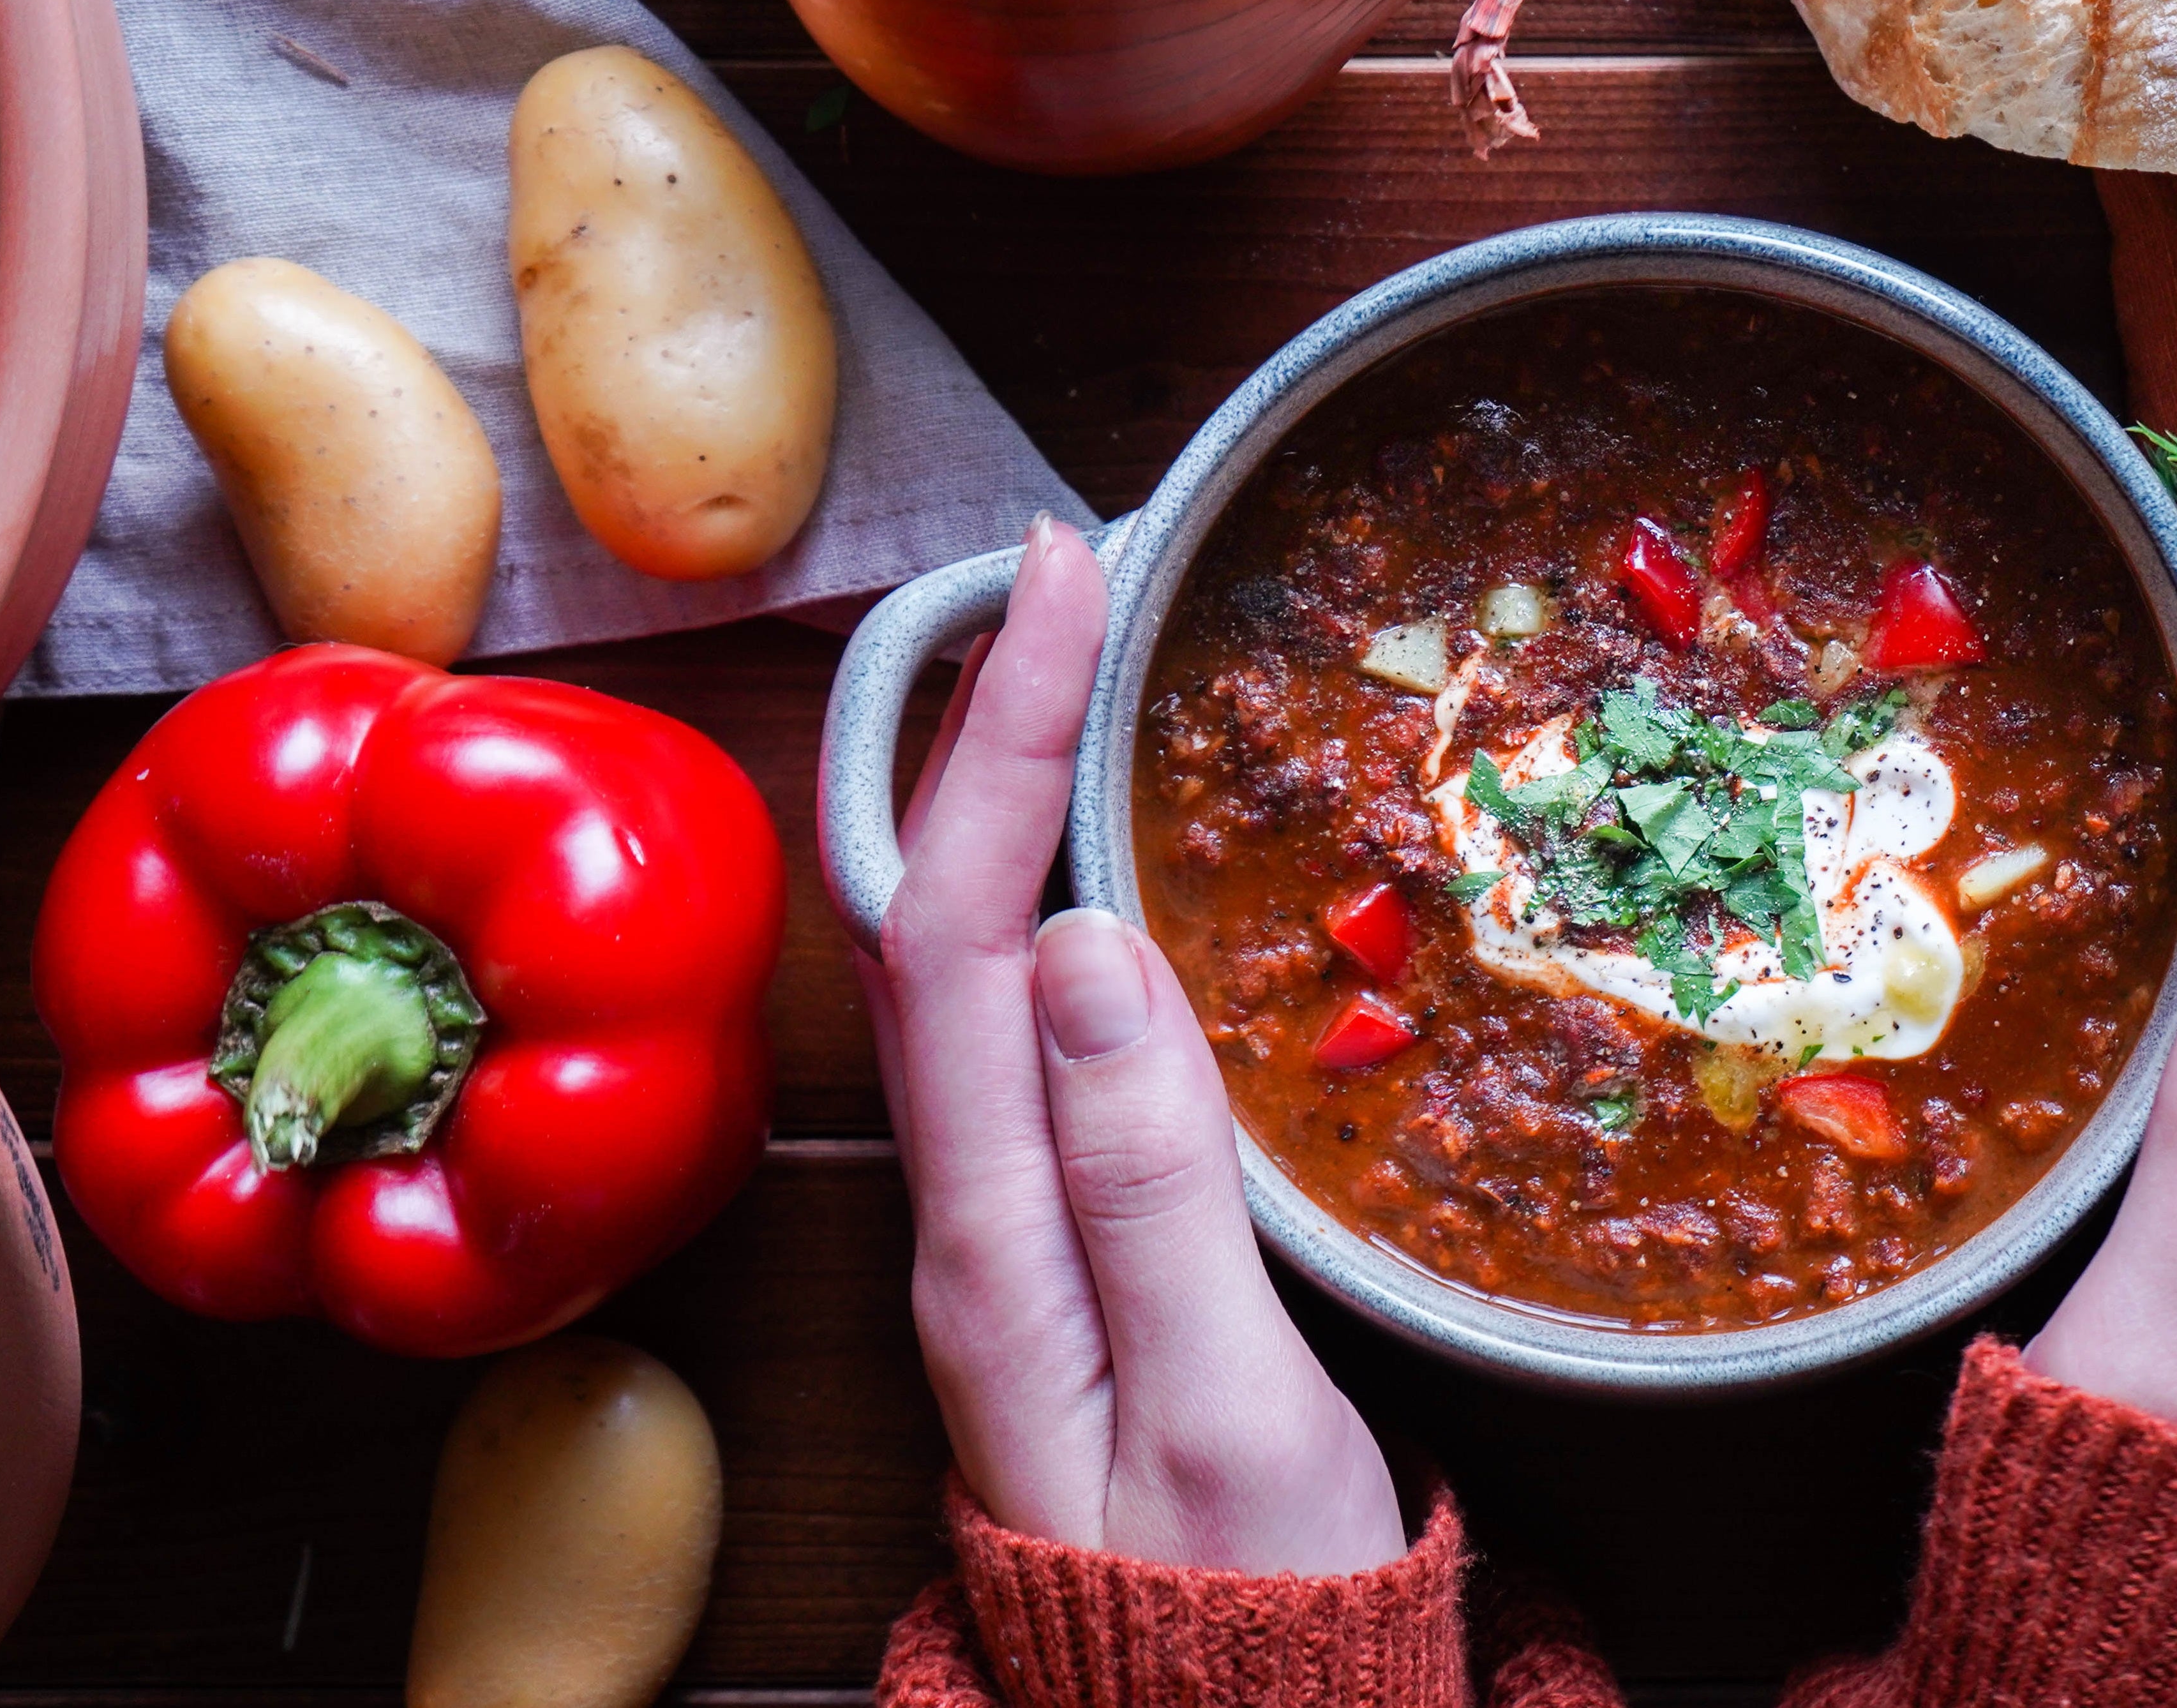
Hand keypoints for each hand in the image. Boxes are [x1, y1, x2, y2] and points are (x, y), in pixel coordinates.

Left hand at [860, 516, 1405, 1573]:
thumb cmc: (1237, 1600)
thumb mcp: (1215, 1405)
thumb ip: (1147, 1184)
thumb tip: (1089, 947)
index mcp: (989, 1237)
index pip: (958, 928)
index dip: (1003, 738)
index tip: (1064, 576)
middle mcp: (966, 1214)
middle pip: (939, 918)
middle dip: (993, 727)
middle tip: (1080, 576)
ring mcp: (1005, 1228)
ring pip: (978, 964)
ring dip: (1019, 800)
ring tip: (1092, 668)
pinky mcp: (1058, 1243)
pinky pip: (1033, 1026)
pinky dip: (1064, 899)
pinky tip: (1124, 865)